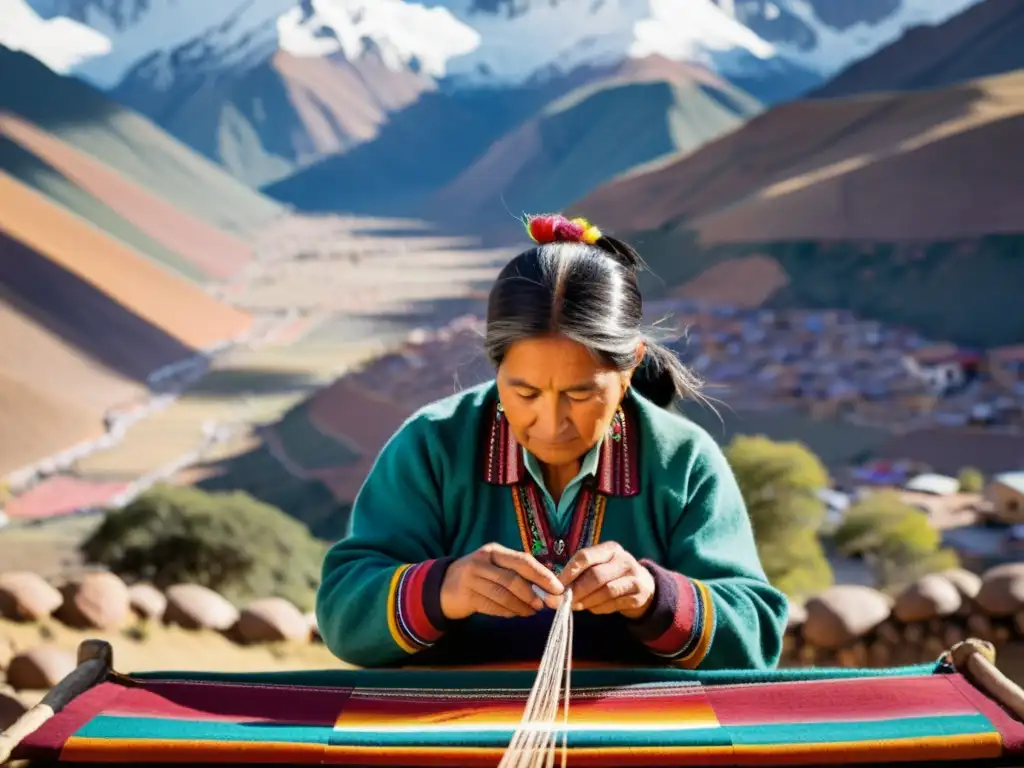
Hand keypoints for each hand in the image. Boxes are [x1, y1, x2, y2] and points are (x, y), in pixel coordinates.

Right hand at [440, 543, 564, 619]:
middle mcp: (481, 562)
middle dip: (532, 593)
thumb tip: (546, 588)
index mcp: (494, 551)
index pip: (522, 561)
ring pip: (503, 595)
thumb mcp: (495, 566)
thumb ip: (517, 573)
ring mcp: (472, 579)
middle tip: (545, 605)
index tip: (557, 588)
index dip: (542, 575)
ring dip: (522, 606)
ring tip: (532, 611)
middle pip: (512, 579)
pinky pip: (493, 607)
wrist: (444, 586)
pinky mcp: (467, 597)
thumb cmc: (478, 575)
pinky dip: (508, 612)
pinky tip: (516, 613)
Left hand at [558, 541, 655, 619]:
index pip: (585, 556)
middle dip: (576, 591)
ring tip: (575, 606)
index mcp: (610, 549)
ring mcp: (634, 577)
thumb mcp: (599, 567)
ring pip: (606, 591)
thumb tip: (555, 591)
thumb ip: (580, 575)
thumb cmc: (612, 575)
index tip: (555, 587)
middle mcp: (623, 559)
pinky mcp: (639, 594)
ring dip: (587, 601)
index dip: (568, 572)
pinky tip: (593, 609)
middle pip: (595, 575)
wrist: (645, 586)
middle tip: (561, 602)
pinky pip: (615, 603)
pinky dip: (600, 608)